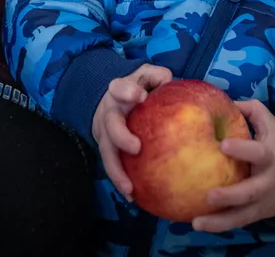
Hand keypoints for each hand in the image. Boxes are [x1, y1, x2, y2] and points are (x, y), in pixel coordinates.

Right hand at [91, 64, 172, 199]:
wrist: (110, 101)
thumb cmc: (136, 88)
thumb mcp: (145, 76)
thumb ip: (156, 76)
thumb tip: (168, 82)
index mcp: (119, 91)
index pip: (119, 88)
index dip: (127, 92)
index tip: (139, 97)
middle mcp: (109, 113)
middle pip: (110, 124)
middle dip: (120, 136)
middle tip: (136, 148)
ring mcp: (106, 134)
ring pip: (107, 153)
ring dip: (117, 171)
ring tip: (129, 189)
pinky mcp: (109, 151)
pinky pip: (113, 167)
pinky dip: (120, 182)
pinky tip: (133, 197)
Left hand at [191, 100, 274, 232]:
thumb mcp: (270, 125)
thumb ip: (251, 110)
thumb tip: (226, 100)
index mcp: (269, 156)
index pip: (258, 153)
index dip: (242, 149)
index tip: (223, 144)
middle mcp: (267, 182)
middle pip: (250, 192)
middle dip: (230, 195)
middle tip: (209, 195)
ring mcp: (261, 202)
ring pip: (242, 215)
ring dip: (219, 222)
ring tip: (196, 223)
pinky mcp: (255, 215)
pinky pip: (236, 222)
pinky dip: (218, 226)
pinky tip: (197, 224)